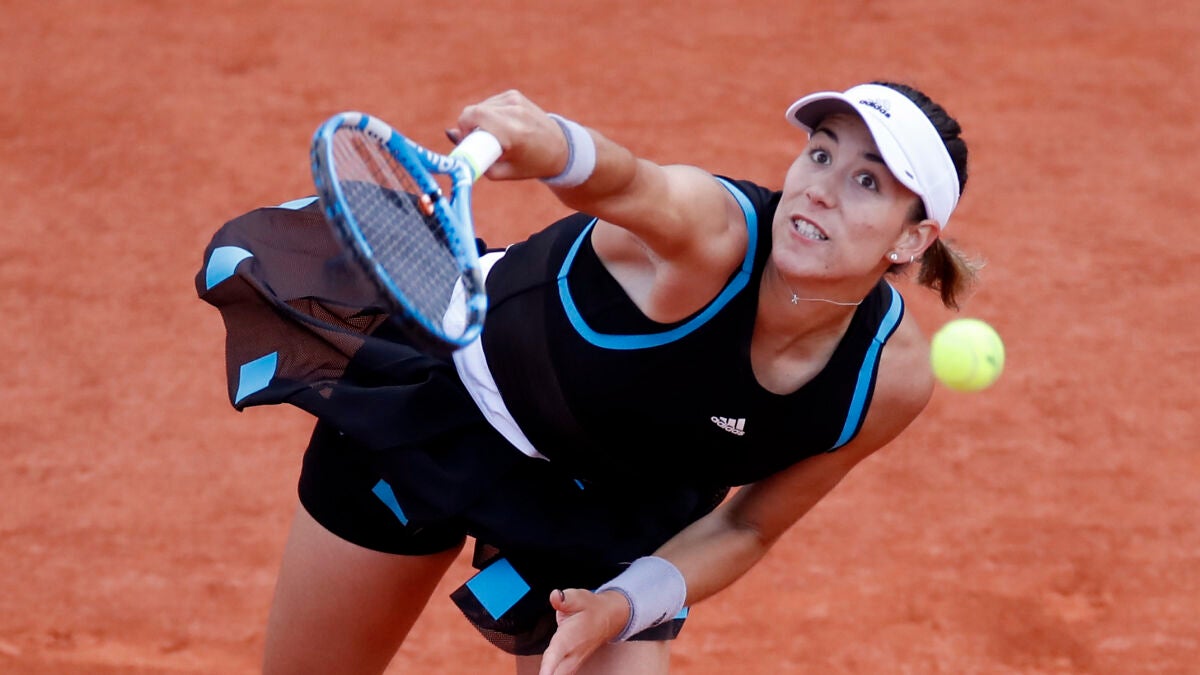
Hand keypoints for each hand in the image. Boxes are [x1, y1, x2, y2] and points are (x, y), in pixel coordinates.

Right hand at [446, 90, 569, 181]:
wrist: (561, 148)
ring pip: (480, 107)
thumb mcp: (502, 171)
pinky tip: (501, 127)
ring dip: (479, 122)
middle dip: (469, 127)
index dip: (464, 131)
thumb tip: (450, 133)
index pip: (472, 117)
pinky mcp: (514, 95)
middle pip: (473, 111)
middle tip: (479, 143)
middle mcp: (514, 112)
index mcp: (513, 132)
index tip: (469, 145)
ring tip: (494, 138)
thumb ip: (474, 158)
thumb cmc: (530, 164)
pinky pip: (489, 104)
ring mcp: (515, 100)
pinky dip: (488, 115)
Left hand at [537, 588, 629, 674]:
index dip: (548, 666)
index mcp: (569, 638)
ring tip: (543, 674)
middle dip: (549, 674)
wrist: (609, 618)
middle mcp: (571, 654)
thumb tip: (556, 596)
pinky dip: (553, 674)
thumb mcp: (579, 598)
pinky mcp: (571, 665)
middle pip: (558, 673)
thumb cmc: (592, 609)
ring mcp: (572, 662)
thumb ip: (565, 599)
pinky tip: (547, 674)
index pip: (557, 654)